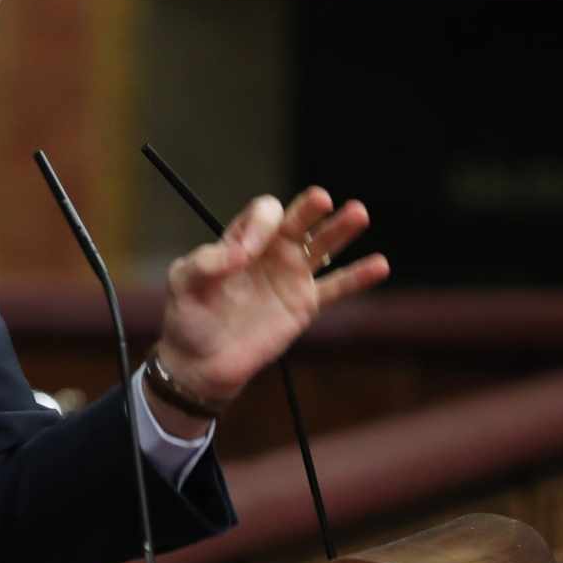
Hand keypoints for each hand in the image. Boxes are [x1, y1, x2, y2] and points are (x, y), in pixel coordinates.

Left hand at [152, 187, 388, 429]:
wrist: (200, 362)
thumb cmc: (187, 317)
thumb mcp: (184, 284)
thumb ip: (206, 262)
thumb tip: (238, 253)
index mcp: (240, 240)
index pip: (262, 216)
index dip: (259, 226)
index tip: (245, 254)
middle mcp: (271, 252)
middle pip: (298, 221)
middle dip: (309, 209)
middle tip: (321, 199)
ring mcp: (290, 277)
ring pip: (322, 247)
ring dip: (340, 230)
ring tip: (357, 213)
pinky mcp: (304, 305)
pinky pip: (336, 287)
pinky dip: (358, 277)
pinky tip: (379, 265)